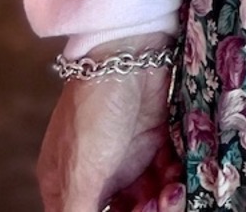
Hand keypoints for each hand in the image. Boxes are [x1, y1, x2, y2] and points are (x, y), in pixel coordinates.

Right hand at [37, 33, 176, 211]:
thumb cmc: (94, 110)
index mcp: (67, 184)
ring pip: (147, 198)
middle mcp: (96, 173)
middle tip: (157, 207)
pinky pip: (166, 173)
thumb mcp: (80, 173)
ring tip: (172, 194)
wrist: (130, 49)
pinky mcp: (155, 139)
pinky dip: (174, 180)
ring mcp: (127, 155)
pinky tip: (178, 179)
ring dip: (163, 202)